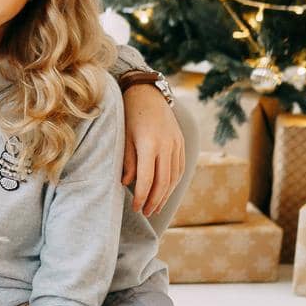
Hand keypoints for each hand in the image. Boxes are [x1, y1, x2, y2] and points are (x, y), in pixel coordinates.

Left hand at [122, 84, 184, 217]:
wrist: (148, 93)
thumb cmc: (130, 114)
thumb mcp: (124, 136)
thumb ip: (127, 161)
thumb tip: (126, 184)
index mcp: (149, 144)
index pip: (147, 179)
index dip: (142, 196)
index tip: (135, 208)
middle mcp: (166, 145)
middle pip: (163, 182)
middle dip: (154, 201)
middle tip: (145, 212)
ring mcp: (176, 144)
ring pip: (174, 177)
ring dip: (165, 195)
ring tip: (155, 207)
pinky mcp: (181, 142)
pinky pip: (180, 168)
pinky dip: (173, 183)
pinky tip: (165, 192)